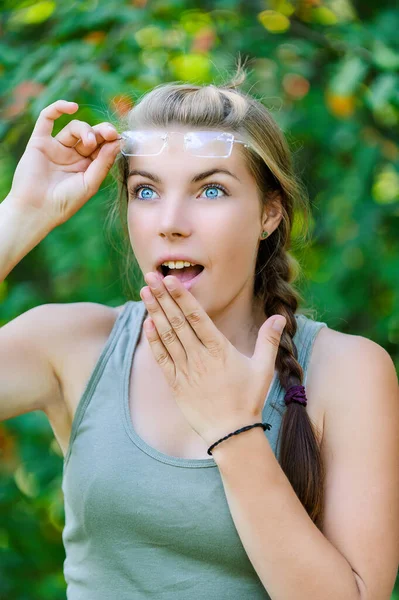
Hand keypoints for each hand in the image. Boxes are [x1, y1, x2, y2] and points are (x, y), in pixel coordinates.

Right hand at [7, 99, 121, 229]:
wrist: (37, 210)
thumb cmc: (65, 202)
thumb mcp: (90, 183)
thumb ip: (104, 162)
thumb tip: (118, 140)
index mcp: (86, 167)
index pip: (101, 146)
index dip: (110, 139)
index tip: (118, 137)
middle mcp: (72, 156)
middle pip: (90, 135)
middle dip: (101, 132)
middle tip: (109, 133)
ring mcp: (56, 148)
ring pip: (73, 128)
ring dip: (85, 130)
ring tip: (89, 142)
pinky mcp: (39, 143)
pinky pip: (46, 119)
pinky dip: (58, 108)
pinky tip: (72, 107)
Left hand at [140, 272, 285, 446]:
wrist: (231, 434)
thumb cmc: (249, 400)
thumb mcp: (264, 368)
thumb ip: (269, 340)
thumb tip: (280, 315)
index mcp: (219, 349)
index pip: (196, 316)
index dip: (181, 296)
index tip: (169, 280)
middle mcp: (199, 357)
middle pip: (177, 321)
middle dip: (162, 297)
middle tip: (150, 276)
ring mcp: (185, 370)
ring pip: (167, 336)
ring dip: (154, 313)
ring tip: (145, 293)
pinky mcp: (176, 385)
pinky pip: (162, 359)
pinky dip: (153, 341)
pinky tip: (147, 325)